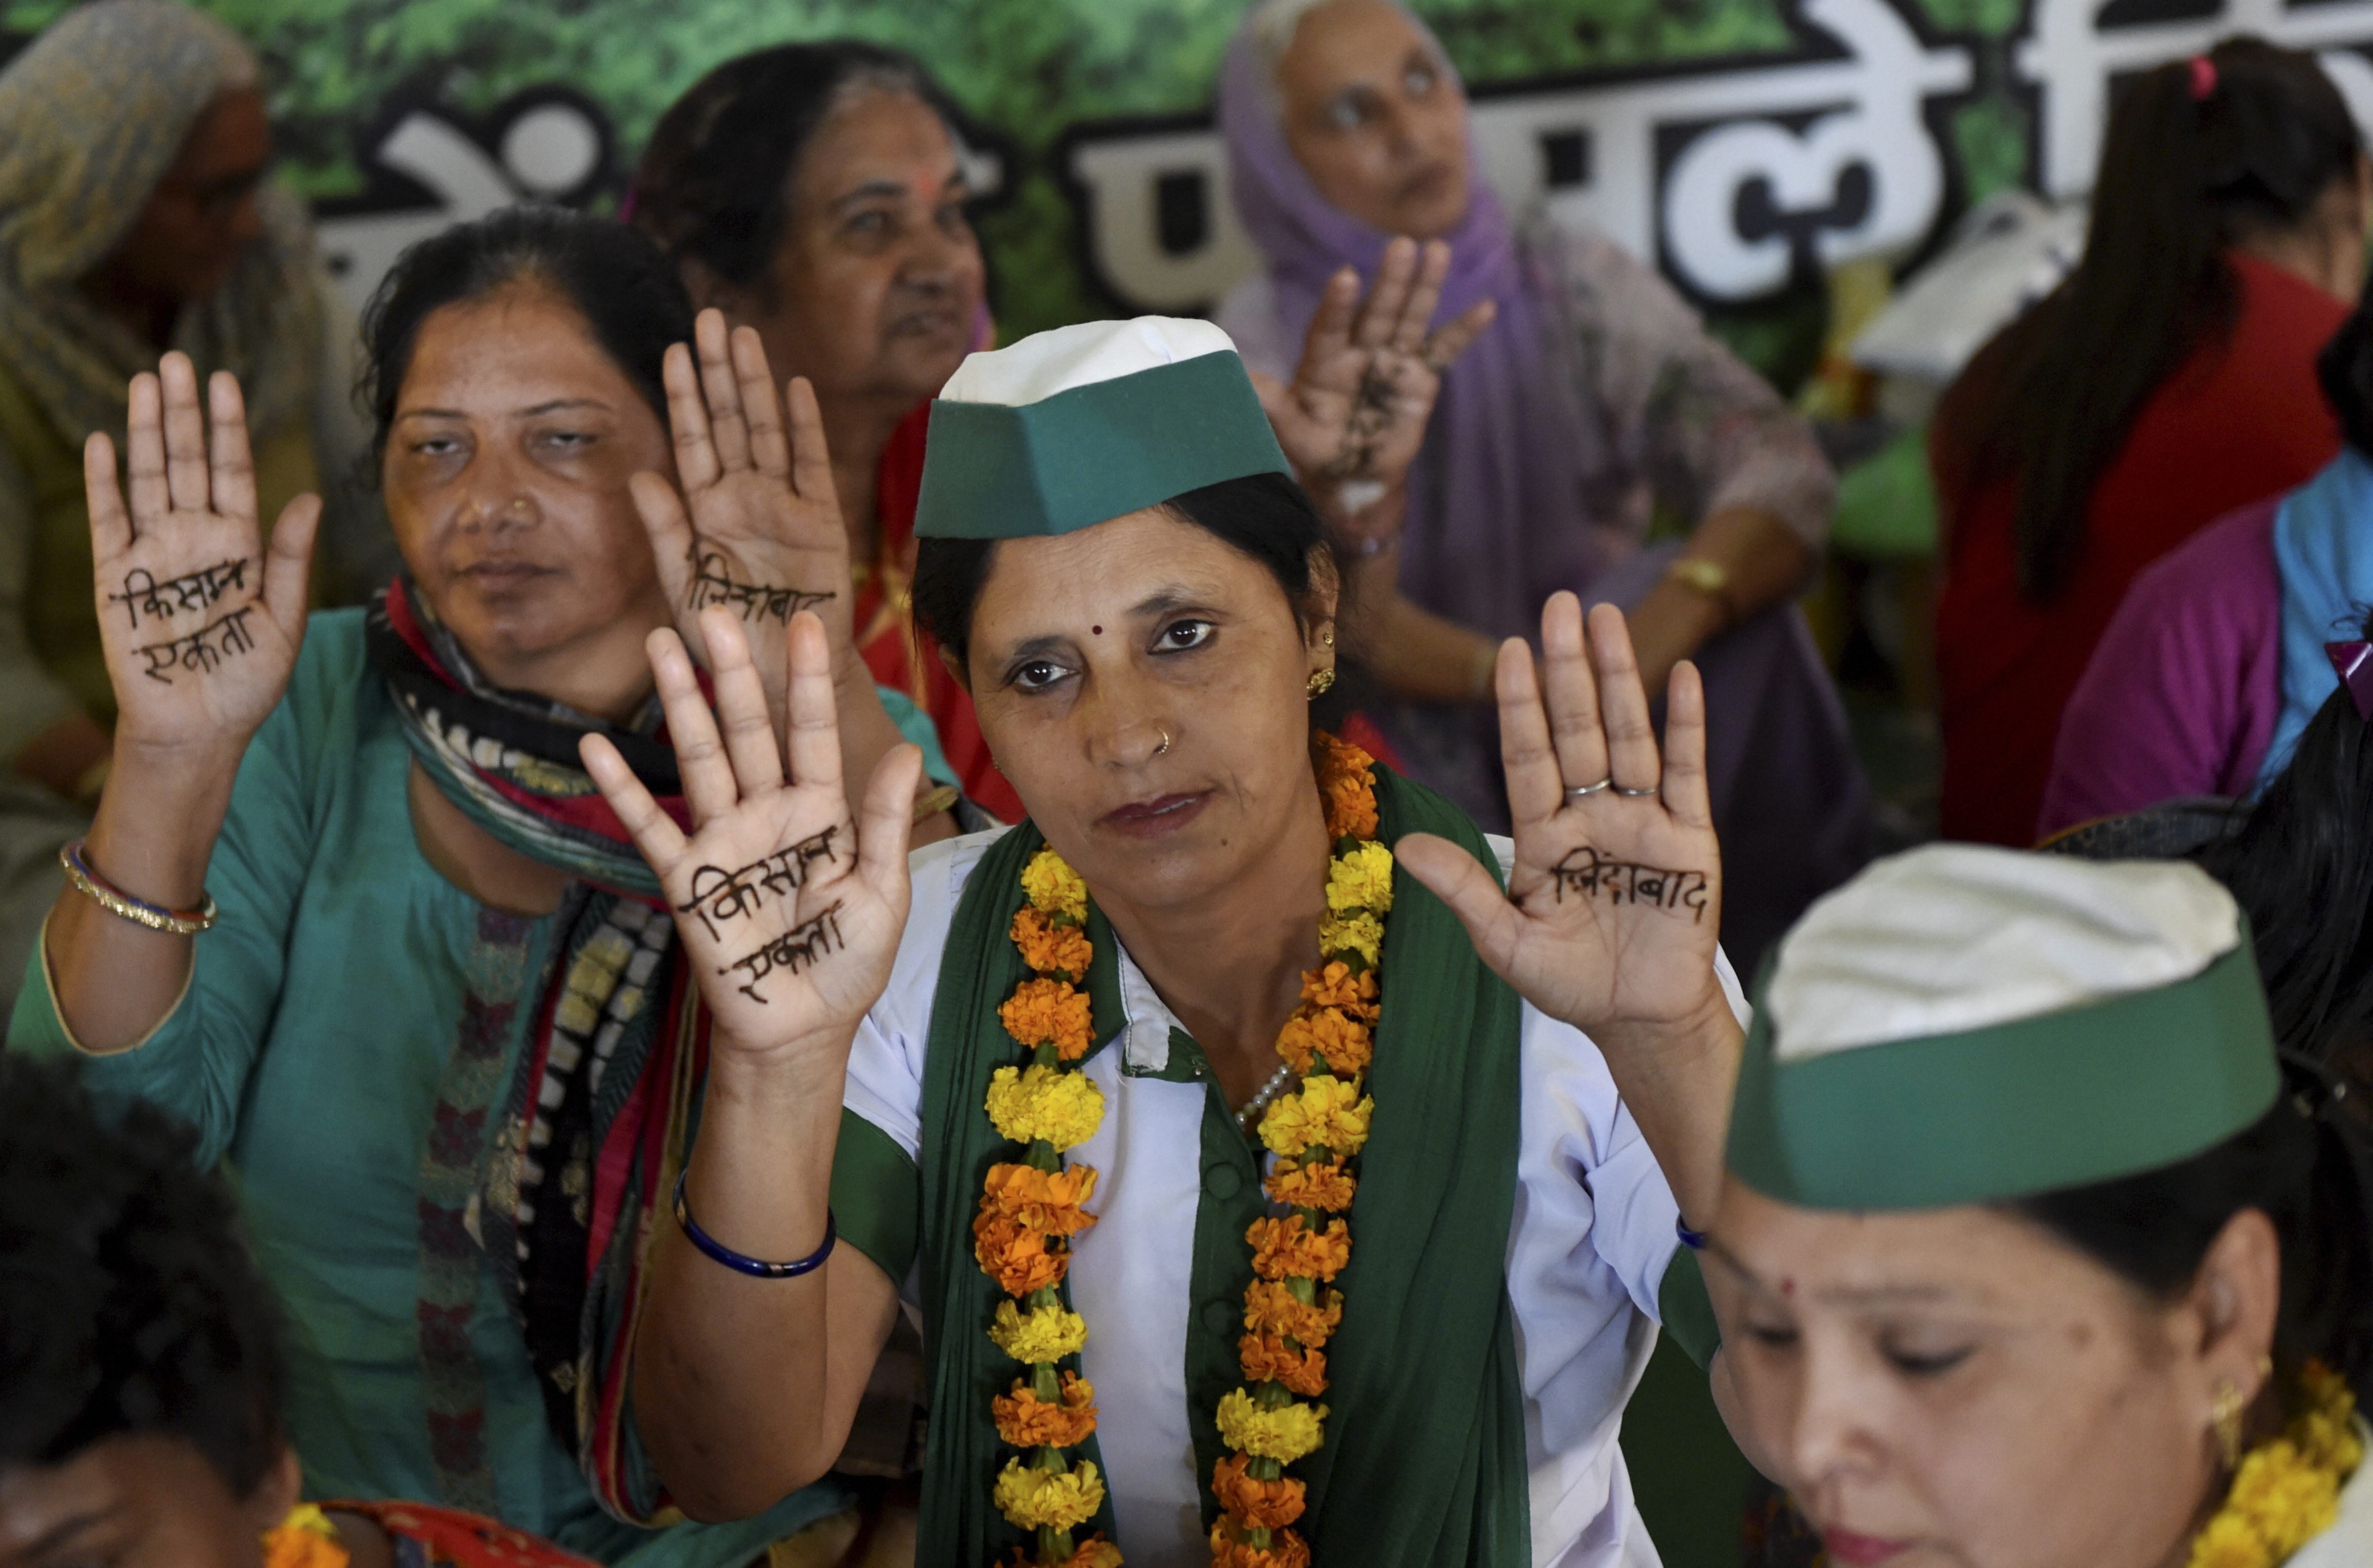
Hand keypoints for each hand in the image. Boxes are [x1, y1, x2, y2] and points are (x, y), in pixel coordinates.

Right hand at [86, 353, 318, 762]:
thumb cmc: (246, 681)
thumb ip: (292, 560)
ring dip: (147, 431)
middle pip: (188, 462)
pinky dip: (104, 482)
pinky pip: (107, 520)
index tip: (225, 381)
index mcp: (239, 545)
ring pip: (149, 478)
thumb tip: (309, 499)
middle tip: (178, 360)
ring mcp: (154, 552)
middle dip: (185, 412)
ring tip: (147, 382)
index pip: (233, 472)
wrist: (199, 728)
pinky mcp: (116, 576)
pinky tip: (105, 442)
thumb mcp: (282, 620)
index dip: (228, 427)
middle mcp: (195, 538)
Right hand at [580, 609, 920, 1074]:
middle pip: (747, 731)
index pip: (812, 733)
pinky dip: (622, 789)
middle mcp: (767, 814)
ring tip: (658, 646)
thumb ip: (887, 824)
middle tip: (713, 613)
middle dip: (731, 674)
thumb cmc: (849, 962)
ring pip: (699, 760)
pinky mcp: (687, 879)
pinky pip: (650, 827)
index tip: (805, 624)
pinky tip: (595, 746)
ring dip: (678, 705)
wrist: (803, 1028)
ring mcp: (722, 841)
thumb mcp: (883, 893)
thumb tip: (907, 751)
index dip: (807, 682)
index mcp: (821, 813)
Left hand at [633, 309, 854, 751]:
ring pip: (766, 431)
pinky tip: (795, 389)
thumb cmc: (727, 640)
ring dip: (756, 385)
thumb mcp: (683, 587)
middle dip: (719, 371)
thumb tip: (639, 472)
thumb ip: (664, 530)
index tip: (672, 349)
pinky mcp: (821, 522)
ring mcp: (783, 507)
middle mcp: (743, 500)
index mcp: (705, 512)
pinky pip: (811, 465)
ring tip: (744, 337)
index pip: (691, 440)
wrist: (780, 678)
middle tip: (710, 317)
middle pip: (728, 422)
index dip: (682, 395)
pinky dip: (804, 428)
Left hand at [1250, 236, 1494, 549]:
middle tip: (1400, 245)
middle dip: (1389, 281)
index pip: (1330, 327)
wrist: (1353, 475)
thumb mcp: (1293, 433)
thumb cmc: (1318, 450)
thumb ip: (1272, 405)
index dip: (1338, 304)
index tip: (1345, 278)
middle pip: (1376, 311)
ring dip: (1424, 286)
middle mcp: (1360, 350)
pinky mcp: (1421, 376)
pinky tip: (1486, 307)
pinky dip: (1464, 330)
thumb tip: (1241, 381)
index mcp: (1324, 361)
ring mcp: (1392, 359)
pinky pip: (1444, 350)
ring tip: (1437, 249)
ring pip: (1409, 317)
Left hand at [1397, 594, 1725, 1041]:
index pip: (1527, 756)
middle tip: (1558, 603)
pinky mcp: (1689, 838)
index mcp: (1543, 834)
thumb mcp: (1505, 943)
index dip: (1519, 704)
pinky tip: (1682, 677)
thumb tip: (1402, 847)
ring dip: (1619, 678)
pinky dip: (1686, 725)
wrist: (1638, 1019)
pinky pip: (1687, 772)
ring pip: (1628, 735)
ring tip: (1606, 619)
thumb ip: (1463, 891)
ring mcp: (1642, 820)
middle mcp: (1591, 814)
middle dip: (1567, 668)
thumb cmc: (1567, 983)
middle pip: (1576, 729)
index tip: (1508, 650)